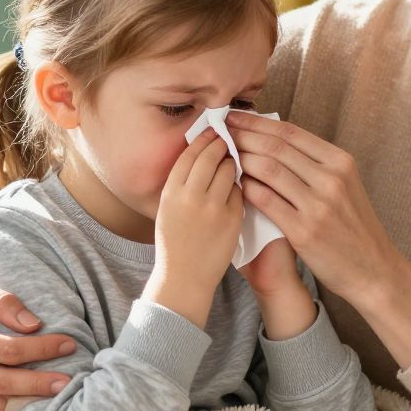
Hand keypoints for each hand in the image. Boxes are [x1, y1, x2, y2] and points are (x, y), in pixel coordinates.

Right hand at [144, 128, 243, 324]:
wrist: (185, 278)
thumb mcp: (167, 209)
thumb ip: (181, 184)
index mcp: (171, 192)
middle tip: (230, 139)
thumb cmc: (174, 243)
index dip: (203, 139)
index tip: (213, 132)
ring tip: (236, 159)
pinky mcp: (232, 219)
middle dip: (222, 144)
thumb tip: (199, 153)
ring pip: (229, 170)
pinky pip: (240, 190)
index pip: (190, 153)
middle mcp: (190, 196)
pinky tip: (242, 183)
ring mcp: (213, 207)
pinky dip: (242, 184)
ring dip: (235, 161)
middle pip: (211, 156)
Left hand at [223, 110, 397, 307]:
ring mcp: (318, 205)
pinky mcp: (304, 231)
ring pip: (268, 169)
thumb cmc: (353, 227)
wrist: (372, 269)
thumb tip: (274, 140)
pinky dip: (247, 188)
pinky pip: (266, 200)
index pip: (291, 132)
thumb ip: (315, 164)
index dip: (257, 122)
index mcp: (341, 162)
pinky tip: (235, 184)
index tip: (235, 116)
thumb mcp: (345, 186)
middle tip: (220, 131)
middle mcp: (331, 179)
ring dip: (241, 159)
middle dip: (243, 135)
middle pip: (276, 146)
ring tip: (223, 155)